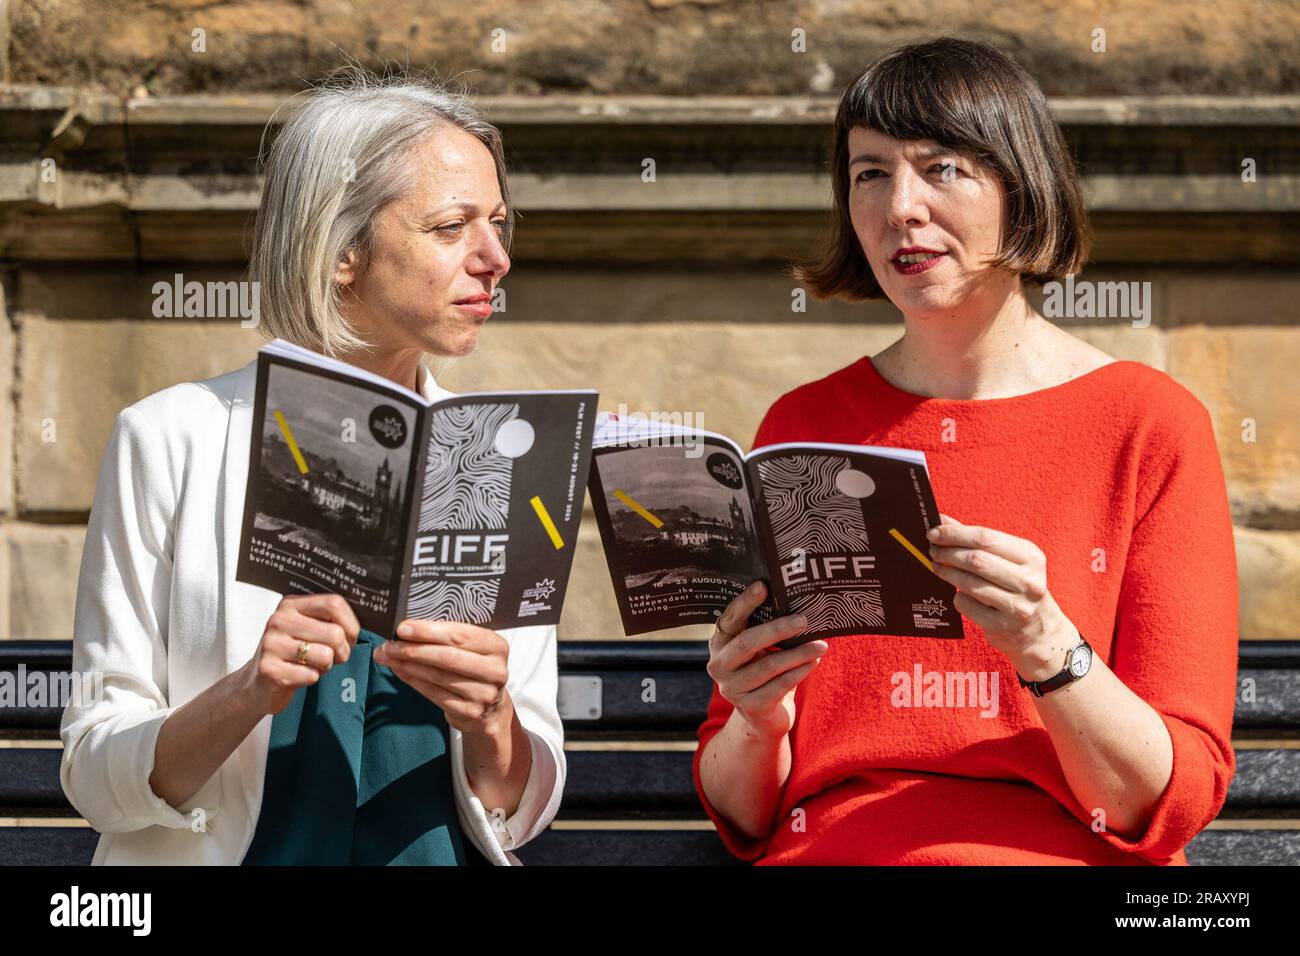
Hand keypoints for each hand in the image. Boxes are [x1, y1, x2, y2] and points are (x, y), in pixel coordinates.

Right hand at [239, 593, 360, 715]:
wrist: (257, 684)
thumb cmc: (291, 654)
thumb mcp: (307, 628)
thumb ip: (329, 619)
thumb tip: (367, 615)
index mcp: (291, 604)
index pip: (334, 603)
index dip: (351, 624)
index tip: (349, 637)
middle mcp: (279, 620)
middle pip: (335, 633)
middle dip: (342, 651)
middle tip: (332, 658)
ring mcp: (272, 644)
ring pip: (326, 655)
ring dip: (327, 666)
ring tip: (313, 665)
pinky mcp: (270, 670)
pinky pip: (312, 675)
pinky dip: (312, 679)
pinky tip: (298, 675)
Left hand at [374, 620, 511, 734]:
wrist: (490, 708)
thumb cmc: (474, 669)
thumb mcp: (473, 649)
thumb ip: (449, 637)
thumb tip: (408, 628)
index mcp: (496, 646)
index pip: (459, 635)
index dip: (428, 631)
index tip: (403, 628)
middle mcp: (495, 670)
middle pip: (448, 656)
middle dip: (414, 649)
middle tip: (389, 644)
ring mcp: (483, 694)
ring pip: (438, 676)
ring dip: (408, 665)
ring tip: (388, 656)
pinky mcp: (469, 711)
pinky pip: (434, 693)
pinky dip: (412, 680)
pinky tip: (399, 671)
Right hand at [706, 580, 827, 739]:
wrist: (761, 716)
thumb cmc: (762, 670)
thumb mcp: (757, 649)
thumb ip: (765, 629)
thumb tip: (797, 601)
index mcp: (718, 644)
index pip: (729, 619)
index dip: (745, 602)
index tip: (763, 586)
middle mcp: (719, 666)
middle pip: (747, 642)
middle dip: (777, 629)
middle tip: (804, 620)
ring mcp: (733, 689)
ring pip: (768, 665)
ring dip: (798, 653)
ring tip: (821, 645)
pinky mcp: (752, 707)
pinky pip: (780, 686)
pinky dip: (800, 672)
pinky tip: (814, 662)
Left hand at [927, 513, 1077, 680]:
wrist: (1039, 631)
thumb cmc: (1017, 586)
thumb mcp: (1009, 560)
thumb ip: (977, 540)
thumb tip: (943, 520)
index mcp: (1031, 557)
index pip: (986, 538)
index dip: (955, 534)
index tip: (934, 532)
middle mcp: (1029, 581)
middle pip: (976, 560)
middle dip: (948, 553)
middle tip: (932, 550)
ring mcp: (1017, 606)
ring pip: (970, 583)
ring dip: (947, 572)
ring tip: (937, 566)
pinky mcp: (1002, 626)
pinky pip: (967, 605)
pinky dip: (956, 596)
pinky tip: (957, 593)